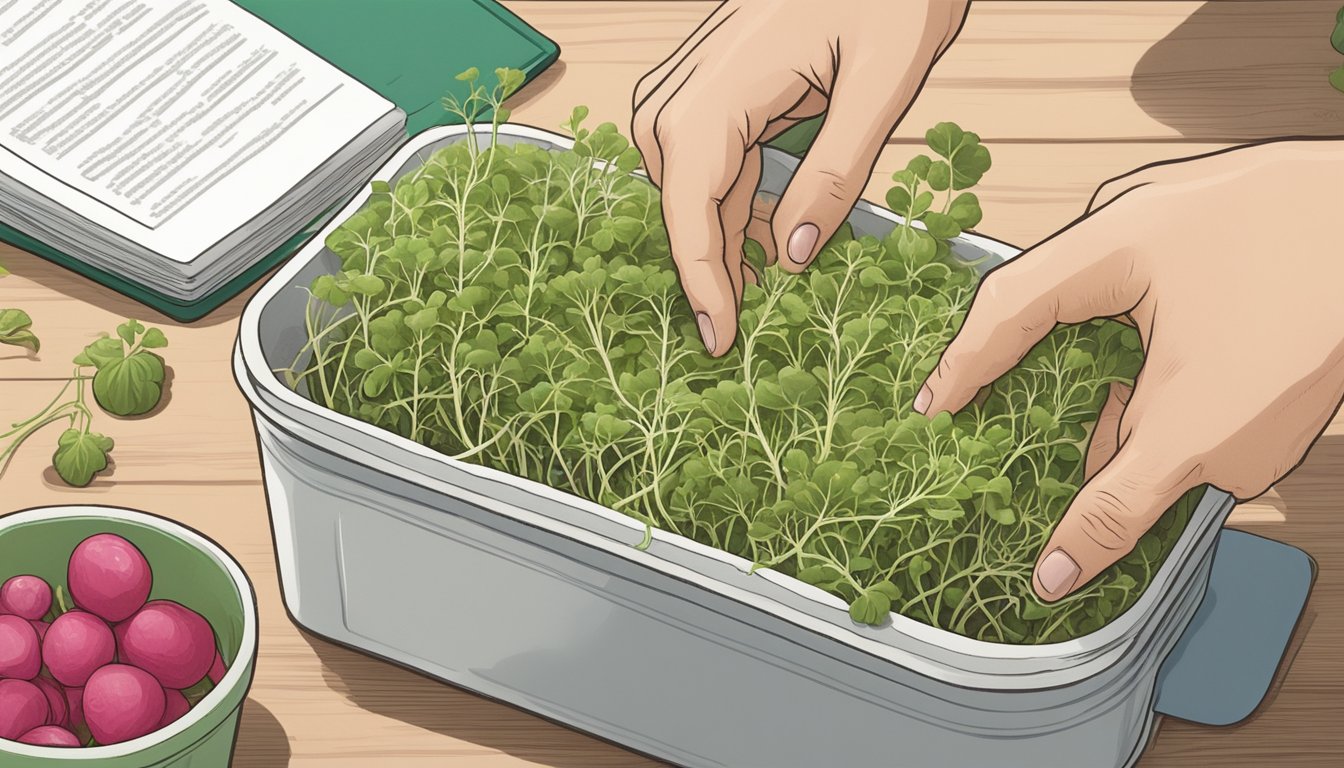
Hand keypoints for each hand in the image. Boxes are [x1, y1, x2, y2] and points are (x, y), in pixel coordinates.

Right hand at [632, 0, 970, 354]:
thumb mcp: (881, 87)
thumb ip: (834, 174)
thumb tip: (793, 258)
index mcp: (715, 95)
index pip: (689, 213)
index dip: (703, 284)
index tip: (720, 343)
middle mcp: (682, 92)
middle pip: (685, 208)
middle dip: (716, 271)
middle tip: (747, 337)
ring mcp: (688, 86)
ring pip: (692, 190)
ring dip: (726, 241)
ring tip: (761, 295)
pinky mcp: (705, 85)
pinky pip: (707, 162)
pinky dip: (734, 205)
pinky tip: (768, 237)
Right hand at [916, 140, 1343, 601]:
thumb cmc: (1317, 317)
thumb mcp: (1207, 432)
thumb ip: (1119, 504)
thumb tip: (1055, 572)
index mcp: (1112, 242)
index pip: (1007, 307)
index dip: (963, 367)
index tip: (932, 419)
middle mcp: (1135, 219)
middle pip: (1054, 310)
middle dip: (1033, 384)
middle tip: (999, 440)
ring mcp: (1185, 221)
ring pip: (1112, 314)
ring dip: (1101, 383)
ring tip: (1093, 454)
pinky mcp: (1228, 238)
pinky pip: (1157, 307)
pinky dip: (1146, 362)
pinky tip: (1158, 420)